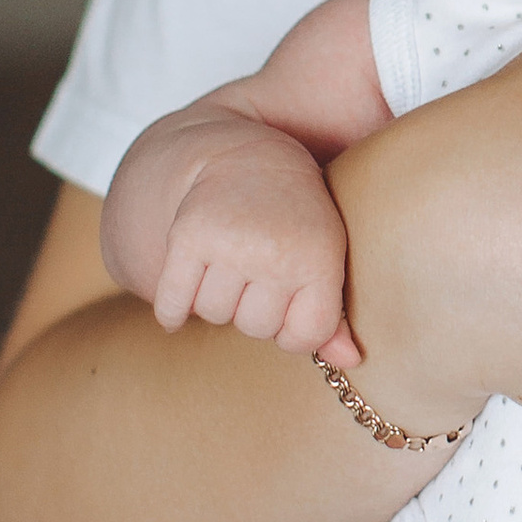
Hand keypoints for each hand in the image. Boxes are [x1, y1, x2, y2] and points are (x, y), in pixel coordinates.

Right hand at [151, 132, 358, 366]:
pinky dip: (172, 310)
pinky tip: (182, 296)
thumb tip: (349, 363)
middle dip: (252, 309)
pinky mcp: (187, 236)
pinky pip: (173, 303)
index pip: (304, 337)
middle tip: (255, 272)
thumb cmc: (295, 218)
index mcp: (319, 258)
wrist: (248, 157)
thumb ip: (334, 315)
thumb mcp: (325, 256)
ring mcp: (230, 243)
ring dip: (215, 300)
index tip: (288, 302)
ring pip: (213, 315)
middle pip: (255, 328)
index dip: (292, 329)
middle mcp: (275, 251)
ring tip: (227, 267)